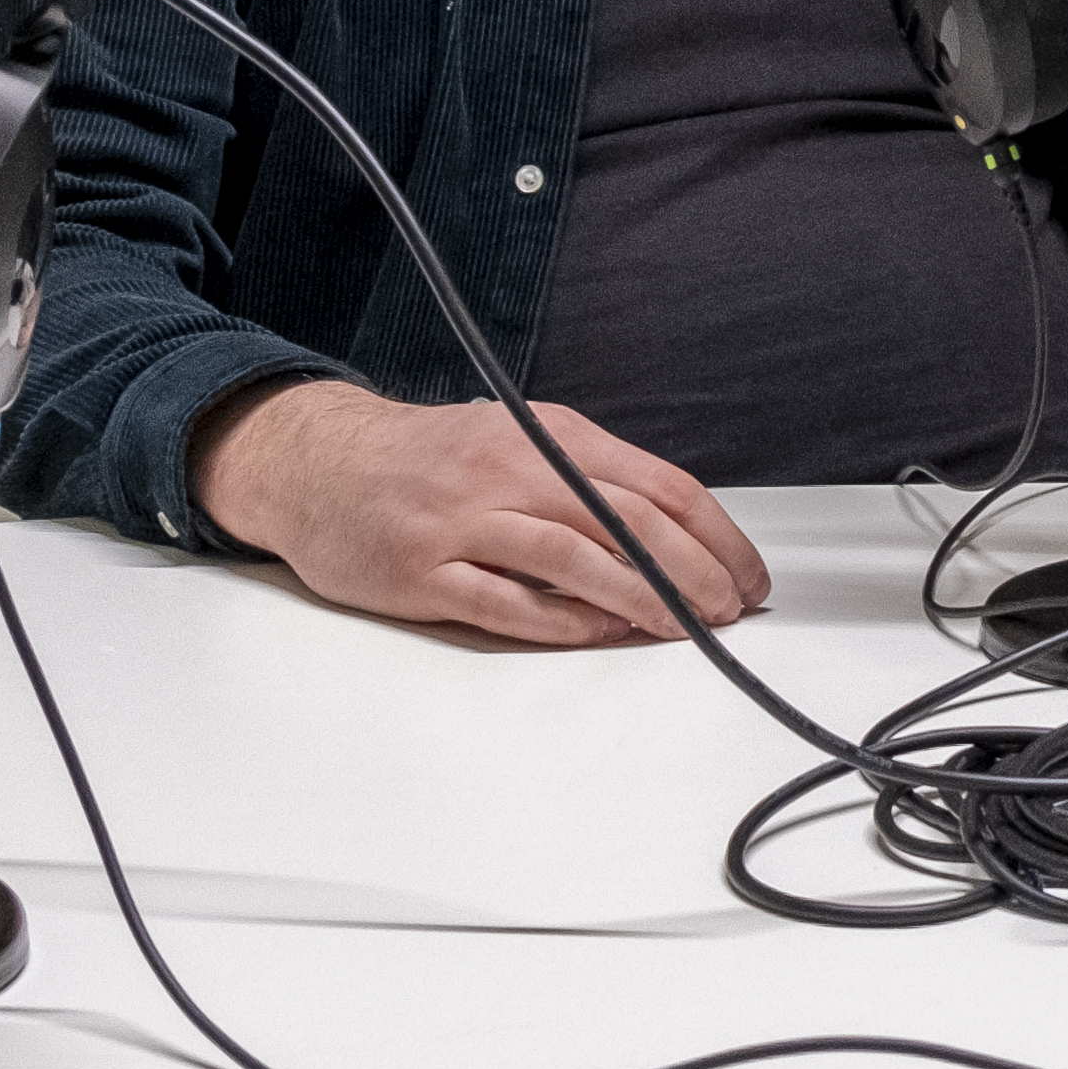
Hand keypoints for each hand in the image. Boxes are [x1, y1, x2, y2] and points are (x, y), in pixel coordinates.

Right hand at [190, 380, 771, 647]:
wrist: (320, 462)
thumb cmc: (432, 458)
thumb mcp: (519, 441)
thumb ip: (588, 481)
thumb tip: (676, 538)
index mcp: (549, 433)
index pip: (659, 484)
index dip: (716, 535)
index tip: (748, 575)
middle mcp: (512, 470)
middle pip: (628, 522)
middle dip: (694, 573)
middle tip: (729, 613)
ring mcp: (465, 521)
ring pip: (576, 561)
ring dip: (641, 600)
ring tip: (684, 629)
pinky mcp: (423, 571)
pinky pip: (506, 602)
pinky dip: (562, 622)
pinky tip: (600, 634)